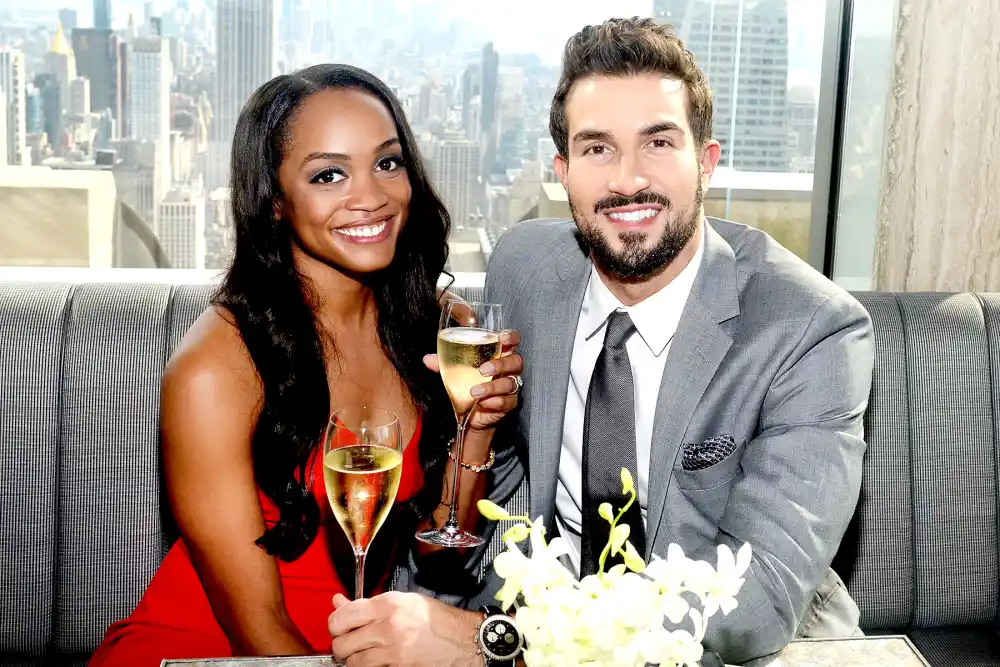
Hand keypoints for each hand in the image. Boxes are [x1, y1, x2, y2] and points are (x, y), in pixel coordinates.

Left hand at [329, 591, 481, 666]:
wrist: (462, 640)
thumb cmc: (435, 619)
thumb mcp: (402, 601)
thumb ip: (368, 604)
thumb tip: (339, 602)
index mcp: (387, 605)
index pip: (342, 617)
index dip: (335, 624)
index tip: (338, 626)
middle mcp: (387, 627)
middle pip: (342, 643)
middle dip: (342, 644)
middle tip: (349, 642)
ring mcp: (392, 651)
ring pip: (352, 662)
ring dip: (353, 659)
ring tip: (363, 652)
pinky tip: (376, 660)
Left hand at [424, 329, 522, 431]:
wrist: (471, 414)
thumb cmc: (468, 384)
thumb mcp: (455, 372)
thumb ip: (444, 363)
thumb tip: (427, 359)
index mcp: (499, 355)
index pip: (512, 342)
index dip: (511, 337)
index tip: (502, 337)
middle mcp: (509, 370)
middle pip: (515, 362)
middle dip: (501, 364)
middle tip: (483, 369)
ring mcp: (510, 387)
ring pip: (510, 383)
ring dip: (492, 387)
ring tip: (474, 391)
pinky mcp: (509, 404)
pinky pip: (506, 401)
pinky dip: (493, 401)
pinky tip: (482, 403)